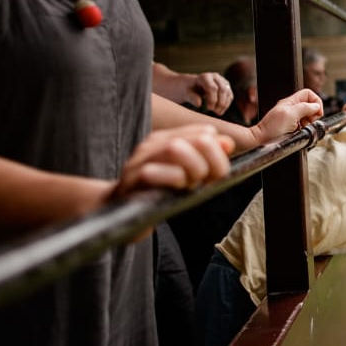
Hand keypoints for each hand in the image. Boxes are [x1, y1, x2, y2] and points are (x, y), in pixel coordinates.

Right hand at [111, 124, 234, 198]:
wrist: (117, 213)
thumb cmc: (156, 194)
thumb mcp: (186, 176)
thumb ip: (206, 159)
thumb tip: (228, 143)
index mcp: (168, 139)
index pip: (207, 133)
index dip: (219, 155)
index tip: (213, 175)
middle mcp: (153, 145)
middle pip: (198, 139)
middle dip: (210, 162)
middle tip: (202, 180)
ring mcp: (140, 161)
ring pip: (175, 149)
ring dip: (193, 169)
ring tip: (188, 184)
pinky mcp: (130, 181)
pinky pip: (152, 173)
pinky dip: (172, 180)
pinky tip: (175, 188)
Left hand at [187, 71, 232, 114]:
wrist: (192, 86)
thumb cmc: (188, 90)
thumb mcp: (186, 93)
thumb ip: (191, 97)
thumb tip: (199, 104)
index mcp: (205, 76)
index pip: (213, 88)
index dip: (213, 99)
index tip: (209, 109)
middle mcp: (215, 76)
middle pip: (222, 90)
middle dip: (220, 102)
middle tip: (213, 111)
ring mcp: (222, 81)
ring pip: (228, 93)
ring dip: (224, 104)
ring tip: (217, 112)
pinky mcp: (226, 87)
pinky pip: (230, 96)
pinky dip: (226, 105)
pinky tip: (220, 111)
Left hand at [249, 88, 323, 143]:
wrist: (261, 141)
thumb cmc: (271, 129)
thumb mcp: (290, 114)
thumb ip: (304, 108)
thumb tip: (316, 107)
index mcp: (291, 102)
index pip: (309, 94)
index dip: (316, 102)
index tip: (317, 113)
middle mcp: (292, 109)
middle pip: (310, 106)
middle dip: (313, 114)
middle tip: (308, 122)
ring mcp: (292, 118)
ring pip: (309, 117)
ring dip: (309, 123)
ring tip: (302, 128)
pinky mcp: (292, 128)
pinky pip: (304, 126)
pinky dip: (305, 130)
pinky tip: (298, 132)